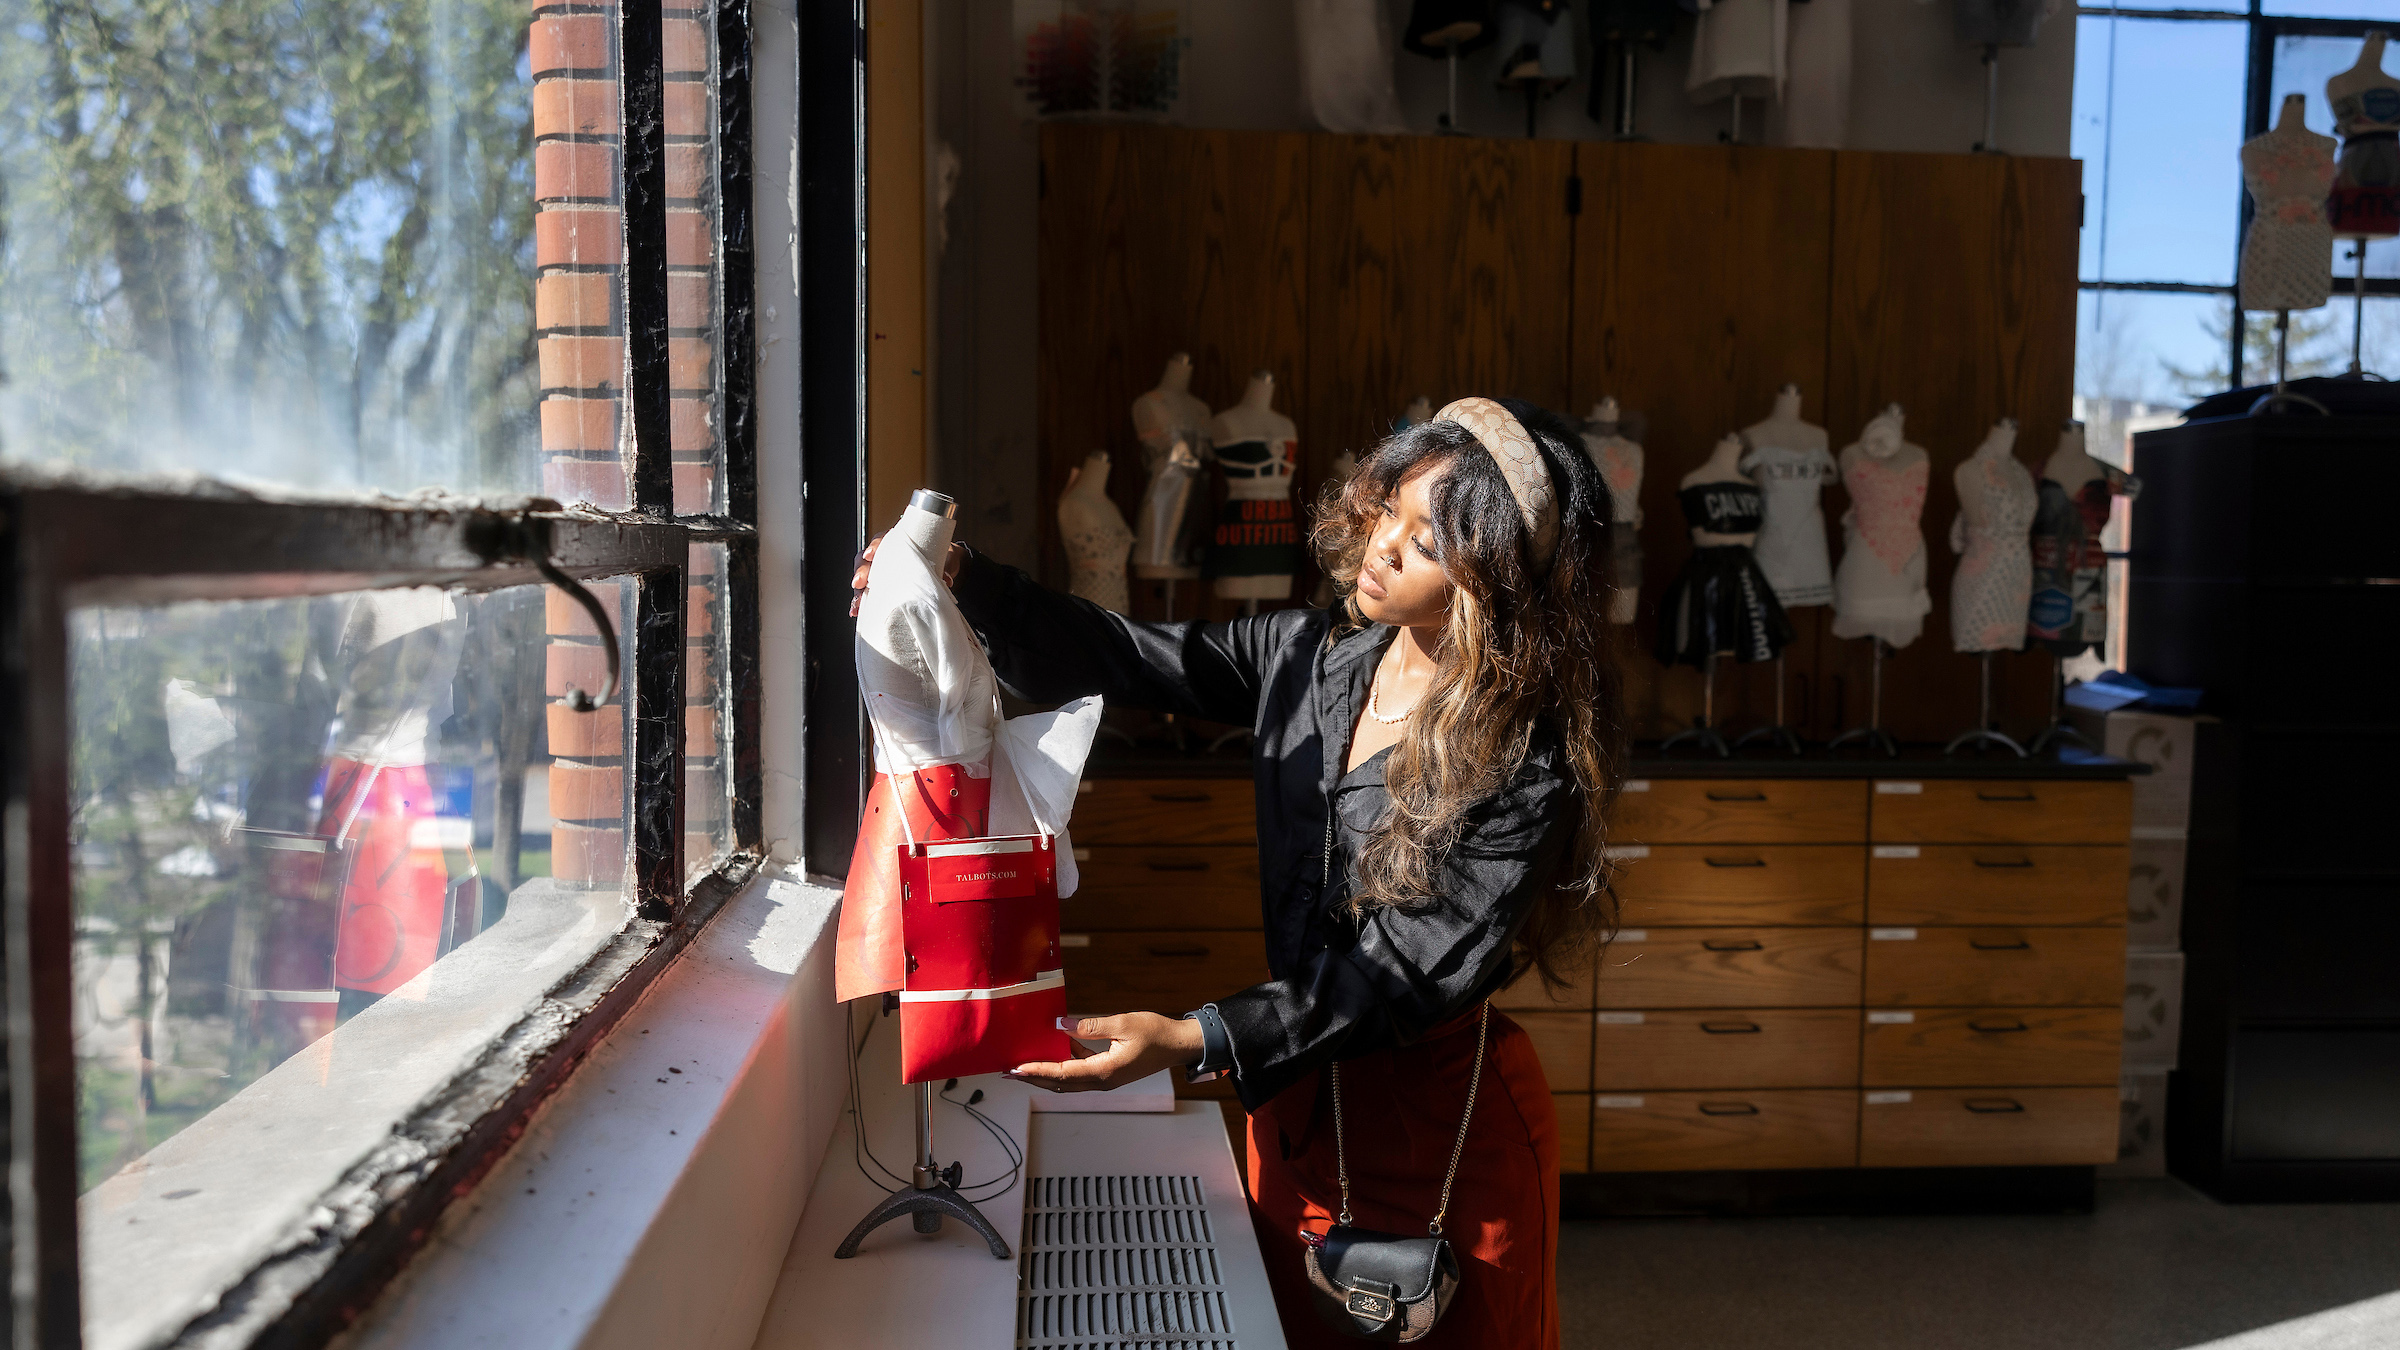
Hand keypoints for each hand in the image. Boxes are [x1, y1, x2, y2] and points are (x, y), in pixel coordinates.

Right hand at [848, 533, 966, 615]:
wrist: (943, 564)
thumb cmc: (939, 556)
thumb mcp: (941, 558)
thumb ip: (941, 567)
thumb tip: (945, 579)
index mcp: (898, 540)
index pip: (881, 540)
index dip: (874, 546)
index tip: (871, 555)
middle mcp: (885, 553)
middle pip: (866, 559)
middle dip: (861, 571)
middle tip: (860, 582)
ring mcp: (881, 569)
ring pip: (863, 576)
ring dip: (858, 590)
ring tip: (857, 604)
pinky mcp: (881, 584)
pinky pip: (867, 591)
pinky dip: (861, 601)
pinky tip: (857, 610)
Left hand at [1005, 1013, 1204, 1092]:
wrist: (1178, 1045)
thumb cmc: (1155, 1033)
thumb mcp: (1122, 1023)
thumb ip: (1090, 1025)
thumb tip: (1061, 1024)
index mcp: (1105, 1071)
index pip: (1063, 1074)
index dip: (1038, 1070)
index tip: (1016, 1068)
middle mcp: (1102, 1081)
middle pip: (1060, 1083)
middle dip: (1033, 1077)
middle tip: (1008, 1072)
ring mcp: (1105, 1079)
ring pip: (1068, 1080)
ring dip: (1045, 1073)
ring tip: (1023, 1065)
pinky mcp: (1108, 1072)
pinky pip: (1080, 1072)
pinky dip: (1063, 1064)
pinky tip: (1054, 1050)